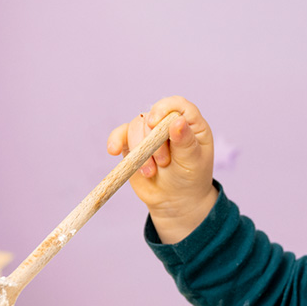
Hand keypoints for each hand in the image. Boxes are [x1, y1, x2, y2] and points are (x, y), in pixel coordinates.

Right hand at [106, 95, 216, 242]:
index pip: (177, 105)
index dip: (164, 109)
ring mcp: (149, 133)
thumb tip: (177, 120)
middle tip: (163, 163)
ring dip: (139, 150)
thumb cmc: (190, 179)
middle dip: (152, 140)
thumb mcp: (193, 162)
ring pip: (135, 126)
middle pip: (152, 116)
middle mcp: (168, 123)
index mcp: (190, 124)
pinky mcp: (133, 144)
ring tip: (150, 172)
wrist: (176, 200)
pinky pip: (120, 135)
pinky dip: (115, 140)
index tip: (155, 123)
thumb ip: (185, 141)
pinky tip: (113, 150)